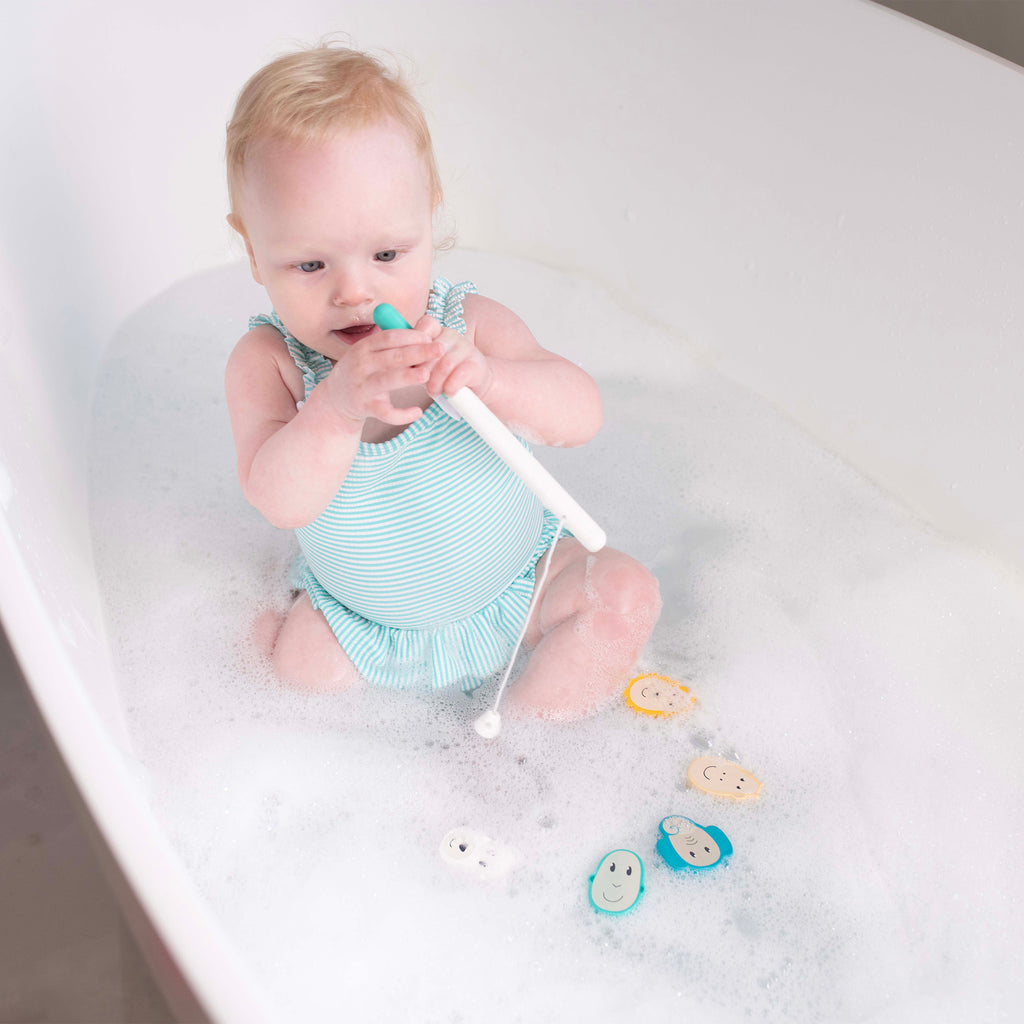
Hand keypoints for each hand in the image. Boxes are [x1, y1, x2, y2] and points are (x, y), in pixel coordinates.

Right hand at [324, 328, 441, 426]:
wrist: (336, 398)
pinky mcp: (366, 407)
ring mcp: (363, 387)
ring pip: (387, 381)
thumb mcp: (369, 353)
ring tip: (426, 375)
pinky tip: (418, 412)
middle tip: (439, 349)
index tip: (429, 337)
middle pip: (392, 357)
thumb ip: (391, 345)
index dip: (410, 336)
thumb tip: (424, 334)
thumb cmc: (363, 371)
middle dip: (417, 352)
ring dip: (407, 377)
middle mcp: (362, 365)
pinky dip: (401, 414)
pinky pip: (385, 412)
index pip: (389, 337)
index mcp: (364, 348)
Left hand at [415, 315, 494, 399]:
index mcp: (438, 331)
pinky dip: (450, 388)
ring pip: (444, 364)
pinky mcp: (477, 364)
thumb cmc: (444, 374)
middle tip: (422, 385)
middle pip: (431, 349)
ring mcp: (467, 348)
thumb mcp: (427, 363)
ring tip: (433, 392)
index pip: (426, 323)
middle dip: (422, 371)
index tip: (413, 361)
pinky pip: (459, 375)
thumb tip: (395, 361)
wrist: (475, 385)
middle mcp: (453, 335)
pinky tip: (448, 393)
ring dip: (436, 383)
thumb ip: (414, 357)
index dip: (416, 340)